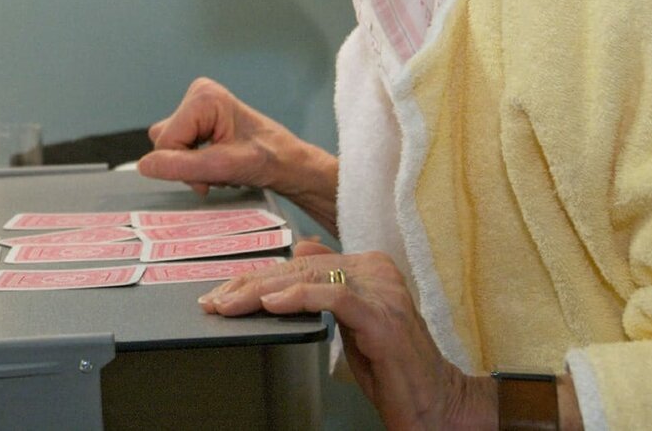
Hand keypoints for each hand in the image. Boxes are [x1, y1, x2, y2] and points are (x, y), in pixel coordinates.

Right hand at [137, 77, 337, 231]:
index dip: (182, 165)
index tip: (209, 178)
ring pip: (170, 146)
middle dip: (187, 165)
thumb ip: (182, 166)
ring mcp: (198, 108)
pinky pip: (179, 147)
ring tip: (221, 169)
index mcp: (204, 97)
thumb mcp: (224, 167)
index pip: (166, 139)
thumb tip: (144, 166)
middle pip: (166, 141)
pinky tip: (218, 164)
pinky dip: (196, 163)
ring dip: (192, 166)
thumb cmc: (270, 160)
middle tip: (217, 173)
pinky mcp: (200, 121)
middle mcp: (198, 96)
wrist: (291, 165)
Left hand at [199, 241, 493, 429]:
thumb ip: (329, 282)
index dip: (258, 276)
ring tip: (231, 305)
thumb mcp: (352, 319)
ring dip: (262, 292)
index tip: (223, 293)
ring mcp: (382, 290)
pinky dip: (298, 297)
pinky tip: (271, 304)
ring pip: (310, 277)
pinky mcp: (384, 316)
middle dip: (251, 285)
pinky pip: (334, 296)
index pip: (300, 262)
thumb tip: (302, 247)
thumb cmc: (392, 367)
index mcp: (368, 265)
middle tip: (215, 301)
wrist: (435, 404)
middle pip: (299, 267)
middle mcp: (376, 269)